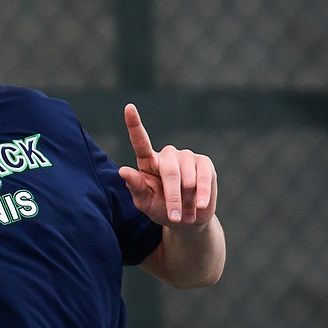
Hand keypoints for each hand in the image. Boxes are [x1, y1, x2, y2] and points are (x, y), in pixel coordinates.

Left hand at [117, 103, 216, 226]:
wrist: (186, 220)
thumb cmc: (160, 209)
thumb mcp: (145, 203)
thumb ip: (135, 187)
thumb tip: (123, 171)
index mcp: (148, 162)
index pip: (140, 141)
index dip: (134, 124)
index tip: (128, 107)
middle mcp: (167, 155)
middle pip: (170, 171)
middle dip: (172, 196)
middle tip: (174, 217)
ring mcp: (187, 157)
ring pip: (187, 177)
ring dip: (187, 199)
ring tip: (184, 213)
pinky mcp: (204, 163)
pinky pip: (204, 178)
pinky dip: (202, 194)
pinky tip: (200, 206)